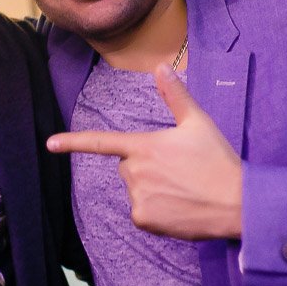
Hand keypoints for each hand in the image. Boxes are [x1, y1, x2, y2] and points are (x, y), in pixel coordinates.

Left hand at [47, 64, 243, 240]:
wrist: (236, 203)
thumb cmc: (217, 160)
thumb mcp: (198, 122)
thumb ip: (175, 95)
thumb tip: (161, 65)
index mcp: (143, 145)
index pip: (101, 142)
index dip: (73, 142)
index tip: (50, 144)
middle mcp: (134, 172)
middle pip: (127, 166)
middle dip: (146, 166)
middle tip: (179, 169)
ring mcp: (137, 197)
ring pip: (135, 189)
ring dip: (152, 188)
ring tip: (183, 188)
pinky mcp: (144, 219)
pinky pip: (141, 212)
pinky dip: (156, 211)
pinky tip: (178, 207)